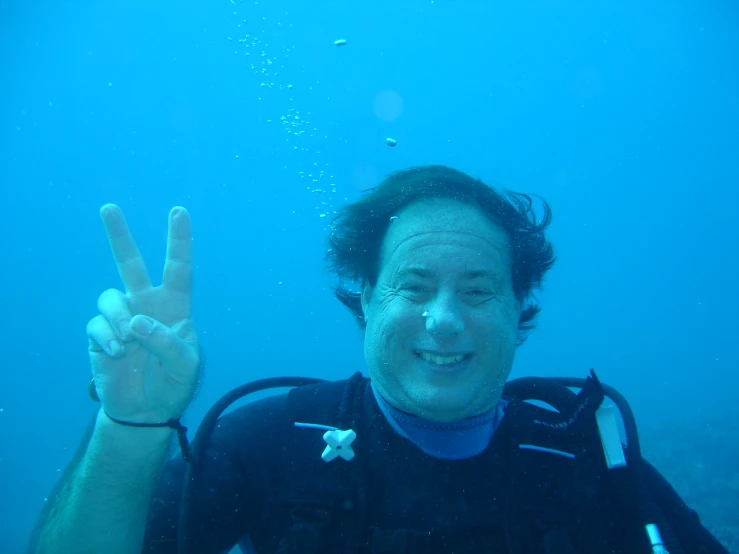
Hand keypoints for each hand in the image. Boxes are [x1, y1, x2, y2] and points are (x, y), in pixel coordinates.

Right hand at [87, 204, 199, 423]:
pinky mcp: (100, 334)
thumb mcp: (184, 366)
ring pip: (110, 297)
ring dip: (118, 318)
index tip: (178, 211)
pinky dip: (107, 338)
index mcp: (174, 307)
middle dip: (119, 236)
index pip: (178, 268)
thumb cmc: (173, 384)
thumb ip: (167, 343)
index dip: (179, 241)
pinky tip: (118, 354)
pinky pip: (97, 324)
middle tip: (108, 207)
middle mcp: (146, 305)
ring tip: (127, 343)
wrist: (146, 410)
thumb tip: (136, 322)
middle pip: (130, 264)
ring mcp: (121, 318)